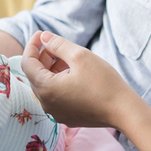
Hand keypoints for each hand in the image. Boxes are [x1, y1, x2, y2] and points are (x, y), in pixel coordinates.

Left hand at [21, 32, 144, 129]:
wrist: (124, 111)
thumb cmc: (103, 82)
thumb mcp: (80, 56)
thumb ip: (58, 44)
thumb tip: (43, 37)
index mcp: (46, 89)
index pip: (27, 63)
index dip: (32, 46)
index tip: (40, 34)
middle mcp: (47, 104)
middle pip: (35, 75)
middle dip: (43, 57)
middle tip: (58, 45)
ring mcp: (56, 113)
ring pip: (46, 86)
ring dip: (52, 69)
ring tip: (70, 59)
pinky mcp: (67, 117)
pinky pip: (56, 96)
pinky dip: (59, 82)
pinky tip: (75, 74)